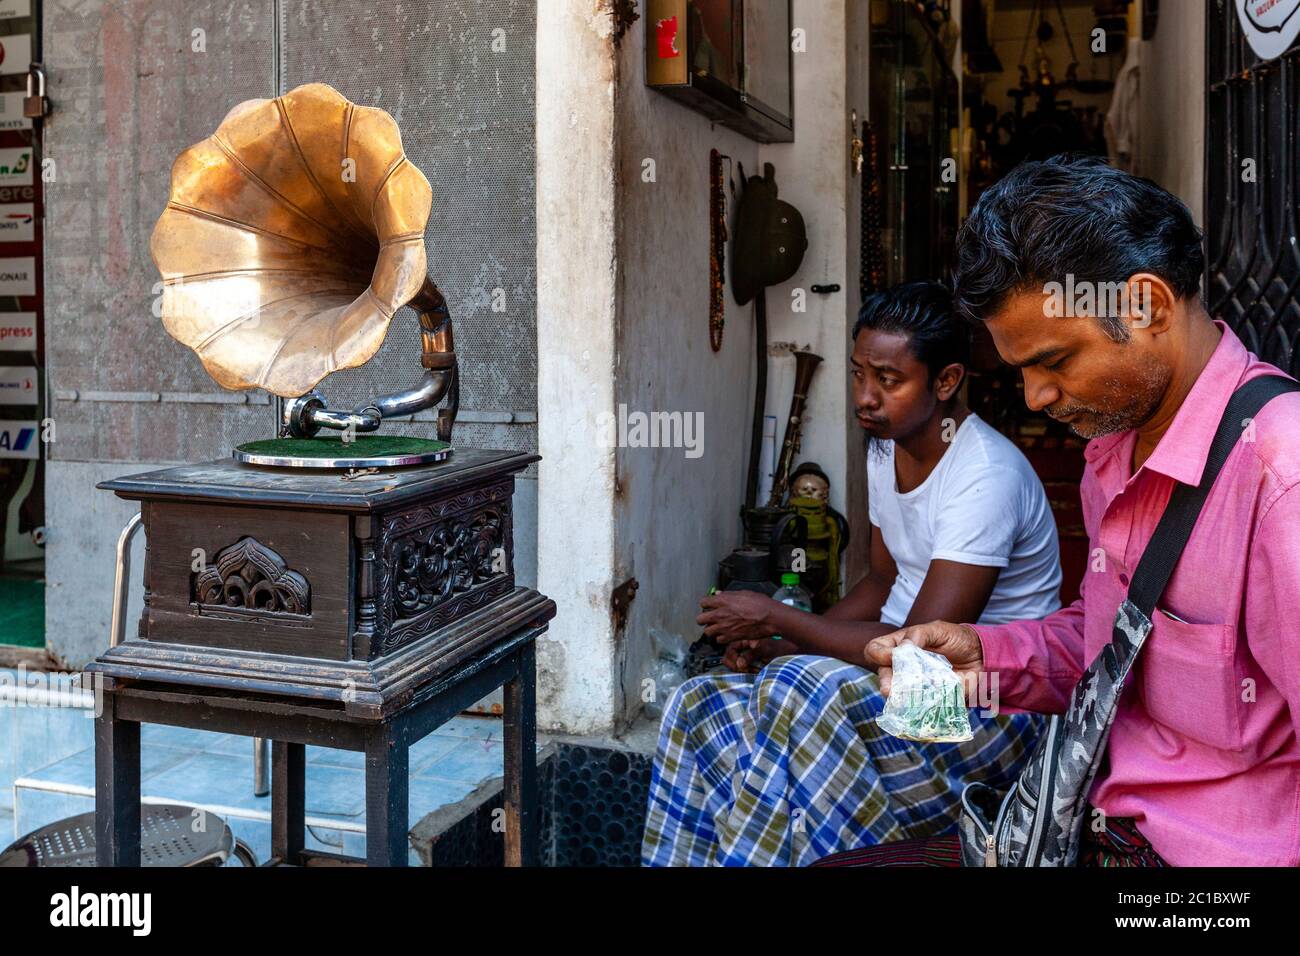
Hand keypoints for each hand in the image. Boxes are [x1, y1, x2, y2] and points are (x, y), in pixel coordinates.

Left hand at [698, 590, 776, 643]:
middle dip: (704, 618)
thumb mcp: (744, 593)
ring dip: (712, 629)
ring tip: (718, 627)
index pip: (703, 602)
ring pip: (707, 631)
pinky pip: (718, 640)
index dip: (706, 604)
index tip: (709, 606)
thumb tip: (720, 594)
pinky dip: (721, 638)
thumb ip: (729, 595)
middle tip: (709, 618)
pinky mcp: (730, 637)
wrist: (770, 618)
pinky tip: (726, 634)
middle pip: (700, 619)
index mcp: (723, 601)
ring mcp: (724, 627)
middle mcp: (720, 614)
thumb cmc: (760, 604)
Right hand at [722, 637, 794, 673]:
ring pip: (735, 664)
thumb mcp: (765, 650)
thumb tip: (739, 664)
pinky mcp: (750, 663)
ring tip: (754, 670)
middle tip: (747, 670)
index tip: (740, 667)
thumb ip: (751, 655)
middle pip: (729, 657)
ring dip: (742, 669)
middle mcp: (743, 646)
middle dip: (736, 666)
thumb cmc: (779, 648)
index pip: (730, 650)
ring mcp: (746, 655)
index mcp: (744, 639)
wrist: (791, 653)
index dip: (733, 659)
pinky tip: (756, 671)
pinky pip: (742, 668)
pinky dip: (747, 671)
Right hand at [864, 620, 983, 696]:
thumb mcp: (937, 629)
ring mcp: (913, 685)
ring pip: (896, 695)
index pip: (875, 650)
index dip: (878, 654)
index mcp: (899, 646)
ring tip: (907, 697)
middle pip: (883, 676)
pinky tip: (923, 705)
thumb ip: (918, 635)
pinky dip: (918, 707)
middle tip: (890, 689)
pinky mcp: (928, 700)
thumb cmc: (956, 639)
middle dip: (885, 682)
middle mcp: (901, 667)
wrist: (981, 657)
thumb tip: (903, 648)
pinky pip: (917, 707)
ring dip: (900, 696)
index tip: (891, 656)